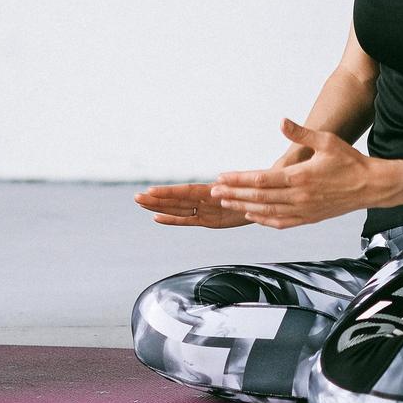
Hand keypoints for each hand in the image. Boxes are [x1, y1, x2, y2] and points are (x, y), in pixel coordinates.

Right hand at [134, 183, 249, 228]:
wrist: (266, 198)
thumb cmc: (260, 187)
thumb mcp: (250, 183)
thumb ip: (235, 184)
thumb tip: (217, 182)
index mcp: (213, 190)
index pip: (186, 192)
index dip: (169, 193)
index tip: (151, 190)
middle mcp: (205, 200)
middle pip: (177, 200)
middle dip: (157, 199)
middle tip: (136, 197)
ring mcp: (205, 210)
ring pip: (178, 209)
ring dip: (159, 206)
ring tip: (141, 203)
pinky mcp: (208, 220)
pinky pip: (187, 220)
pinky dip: (173, 220)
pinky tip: (157, 218)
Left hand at [212, 119, 392, 228]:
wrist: (372, 186)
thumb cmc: (350, 161)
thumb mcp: (326, 141)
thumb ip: (301, 133)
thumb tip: (281, 121)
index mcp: (301, 177)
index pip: (261, 180)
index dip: (239, 179)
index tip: (222, 177)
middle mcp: (300, 197)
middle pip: (259, 197)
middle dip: (234, 194)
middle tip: (214, 192)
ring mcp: (304, 210)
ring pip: (267, 211)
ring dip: (244, 206)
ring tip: (226, 202)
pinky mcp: (309, 218)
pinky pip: (281, 222)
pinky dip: (264, 219)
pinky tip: (252, 214)